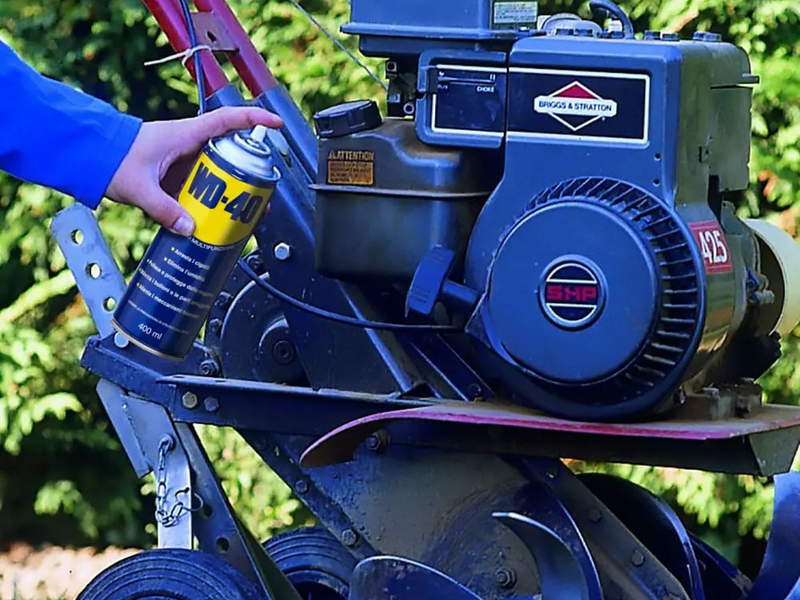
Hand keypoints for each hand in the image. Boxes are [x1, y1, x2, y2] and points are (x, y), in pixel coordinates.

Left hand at [105, 106, 282, 235]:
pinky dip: (210, 203)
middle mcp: (189, 145)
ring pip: (218, 175)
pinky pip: (202, 188)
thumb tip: (189, 228)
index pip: (229, 121)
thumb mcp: (139, 187)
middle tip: (263, 196)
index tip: (277, 124)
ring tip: (243, 215)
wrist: (88, 156)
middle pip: (231, 155)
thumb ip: (164, 209)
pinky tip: (214, 220)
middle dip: (250, 175)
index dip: (255, 119)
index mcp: (186, 134)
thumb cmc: (111, 157)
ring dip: (231, 193)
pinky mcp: (177, 177)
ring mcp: (184, 161)